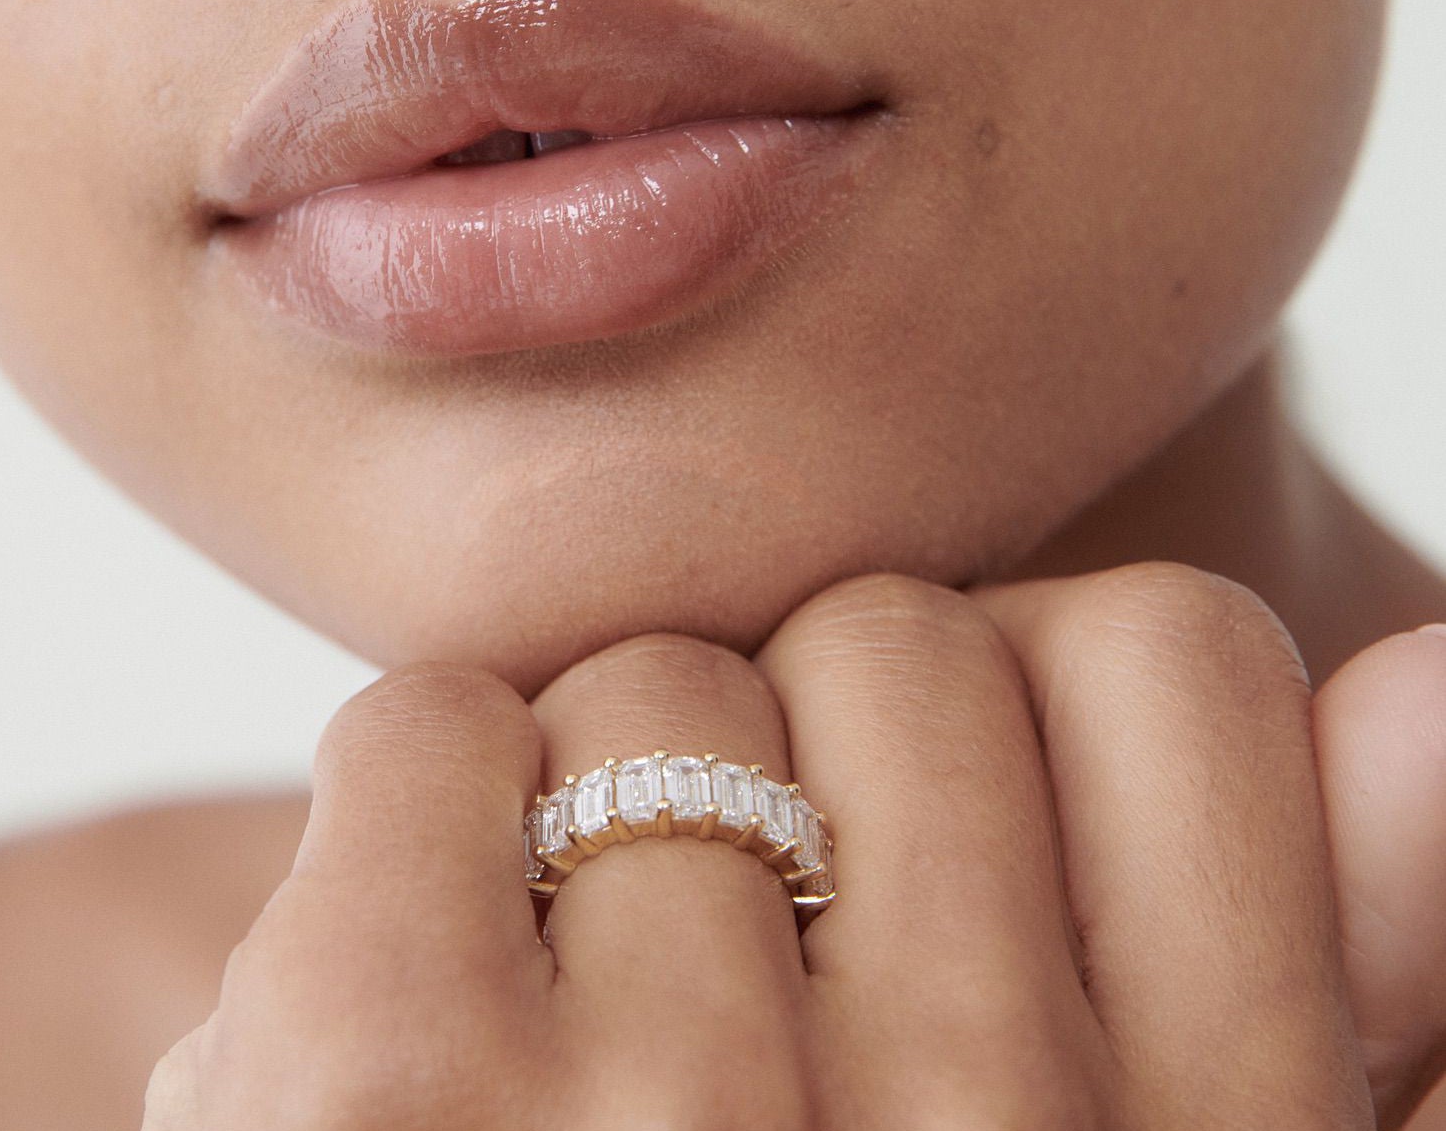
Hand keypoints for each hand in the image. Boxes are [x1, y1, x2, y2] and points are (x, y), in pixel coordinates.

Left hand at [142, 564, 1445, 1126]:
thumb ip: (1339, 968)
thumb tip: (1430, 677)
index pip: (1168, 655)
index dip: (1043, 709)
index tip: (965, 843)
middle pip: (893, 636)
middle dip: (826, 760)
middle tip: (766, 967)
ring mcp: (663, 1126)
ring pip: (656, 687)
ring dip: (612, 821)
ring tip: (598, 1035)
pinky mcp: (379, 1076)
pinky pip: (432, 726)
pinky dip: (427, 808)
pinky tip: (440, 1006)